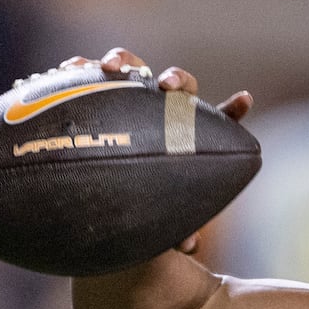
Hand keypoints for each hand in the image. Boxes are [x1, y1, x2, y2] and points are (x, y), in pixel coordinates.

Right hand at [61, 47, 254, 254]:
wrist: (99, 188)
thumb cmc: (140, 200)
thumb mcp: (160, 212)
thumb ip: (176, 227)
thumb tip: (187, 246)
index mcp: (189, 133)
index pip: (218, 119)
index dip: (232, 110)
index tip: (244, 100)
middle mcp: (162, 108)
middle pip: (177, 83)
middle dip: (175, 79)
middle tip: (165, 86)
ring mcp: (127, 94)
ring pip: (131, 67)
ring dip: (122, 61)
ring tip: (109, 69)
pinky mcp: (92, 91)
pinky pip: (84, 74)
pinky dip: (76, 69)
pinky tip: (64, 69)